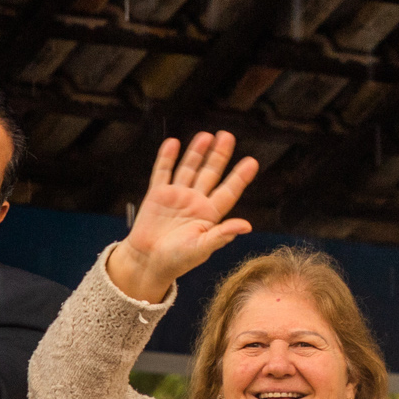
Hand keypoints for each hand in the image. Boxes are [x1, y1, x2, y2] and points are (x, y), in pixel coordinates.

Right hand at [107, 132, 257, 301]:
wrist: (147, 262)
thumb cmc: (176, 261)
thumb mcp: (201, 248)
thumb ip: (222, 235)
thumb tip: (247, 225)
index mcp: (209, 215)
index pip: (228, 191)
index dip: (240, 177)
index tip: (252, 162)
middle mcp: (195, 202)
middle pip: (210, 173)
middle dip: (219, 155)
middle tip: (227, 136)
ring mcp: (176, 196)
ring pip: (189, 168)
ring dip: (197, 152)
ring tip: (206, 136)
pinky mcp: (157, 194)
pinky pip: (163, 172)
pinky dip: (167, 157)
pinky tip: (173, 143)